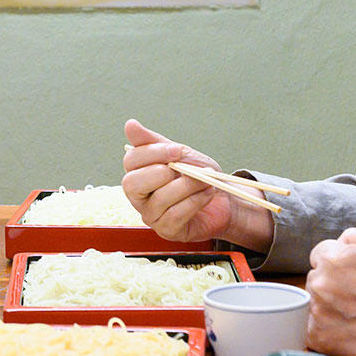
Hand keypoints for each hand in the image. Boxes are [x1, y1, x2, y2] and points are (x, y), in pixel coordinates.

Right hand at [120, 119, 270, 247]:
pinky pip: (176, 214)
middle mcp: (139, 197)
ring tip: (205, 179)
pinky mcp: (167, 231)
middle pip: (132, 184)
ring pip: (160, 199)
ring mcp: (151, 216)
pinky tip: (207, 193)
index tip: (178, 150)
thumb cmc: (198, 175)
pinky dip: (195, 200)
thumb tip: (130, 124)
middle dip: (161, 172)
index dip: (154, 153)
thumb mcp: (178, 153)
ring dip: (188, 185)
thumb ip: (153, 141)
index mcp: (138, 173)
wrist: (225, 198)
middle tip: (185, 168)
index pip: (131, 161)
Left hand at [305, 228, 355, 355]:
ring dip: (328, 305)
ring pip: (313, 302)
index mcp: (332, 258)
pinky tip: (348, 327)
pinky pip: (311, 327)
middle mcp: (319, 283)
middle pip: (315, 278)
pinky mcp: (317, 336)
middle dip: (331, 283)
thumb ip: (352, 236)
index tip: (351, 275)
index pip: (319, 254)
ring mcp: (316, 311)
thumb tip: (336, 242)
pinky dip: (325, 328)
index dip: (336, 263)